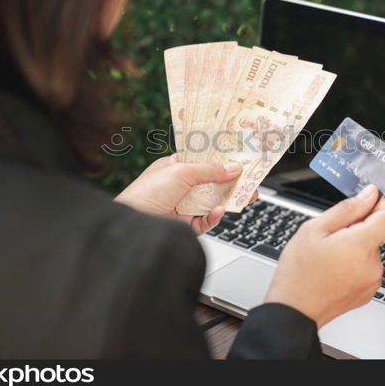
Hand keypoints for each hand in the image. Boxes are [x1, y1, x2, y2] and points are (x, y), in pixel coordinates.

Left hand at [114, 154, 257, 234]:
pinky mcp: (185, 225)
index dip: (221, 160)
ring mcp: (183, 205)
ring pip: (212, 201)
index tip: (240, 159)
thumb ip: (210, 170)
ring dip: (229, 198)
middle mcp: (180, 186)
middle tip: (251, 181)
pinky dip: (214, 216)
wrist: (133, 223)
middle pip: (212, 182)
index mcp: (175, 167)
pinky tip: (219, 211)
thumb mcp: (182, 172)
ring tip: (247, 196)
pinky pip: (206, 220)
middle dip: (232, 181)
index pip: (203, 161)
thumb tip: (233, 168)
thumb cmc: (148, 192)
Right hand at [264, 185, 384, 327]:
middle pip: (378, 233)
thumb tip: (369, 194)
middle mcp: (373, 265)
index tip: (364, 205)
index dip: (381, 204)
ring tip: (328, 257)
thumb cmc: (299, 271)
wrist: (295, 310)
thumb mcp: (314, 229)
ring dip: (354, 247)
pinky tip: (332, 270)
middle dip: (357, 228)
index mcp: (361, 245)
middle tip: (330, 238)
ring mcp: (372, 280)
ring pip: (370, 250)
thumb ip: (347, 209)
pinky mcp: (368, 291)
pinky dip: (353, 263)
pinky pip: (366, 267)